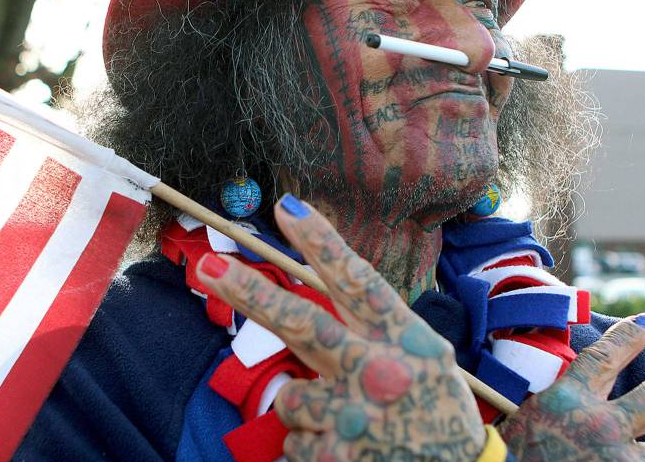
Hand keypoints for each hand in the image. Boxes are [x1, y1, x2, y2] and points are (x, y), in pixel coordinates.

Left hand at [197, 194, 484, 460]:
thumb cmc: (437, 412)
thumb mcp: (427, 360)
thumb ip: (379, 329)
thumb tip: (320, 298)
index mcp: (405, 340)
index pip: (358, 281)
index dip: (321, 242)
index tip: (287, 207)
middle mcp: (379, 372)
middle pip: (302, 323)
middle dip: (250, 293)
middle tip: (207, 267)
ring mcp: (354, 418)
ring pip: (292, 396)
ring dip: (308, 407)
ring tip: (350, 424)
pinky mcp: (337, 458)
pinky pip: (295, 442)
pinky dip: (313, 446)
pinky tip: (348, 452)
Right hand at [499, 314, 644, 460]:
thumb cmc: (506, 453)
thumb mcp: (520, 417)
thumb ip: (549, 402)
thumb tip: (560, 393)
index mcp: (566, 398)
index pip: (604, 355)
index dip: (628, 336)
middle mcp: (598, 423)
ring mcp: (617, 456)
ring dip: (644, 454)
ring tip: (626, 458)